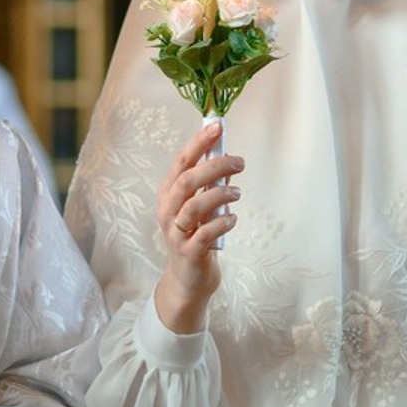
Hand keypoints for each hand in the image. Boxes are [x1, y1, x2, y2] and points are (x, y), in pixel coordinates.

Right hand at [153, 120, 243, 333]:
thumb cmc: (196, 237)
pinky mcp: (188, 253)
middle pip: (187, 181)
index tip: (218, 127)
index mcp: (168, 195)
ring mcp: (175, 233)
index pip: (181, 162)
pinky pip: (204, 234)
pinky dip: (222, 222)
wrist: (188, 280)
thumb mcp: (200, 208)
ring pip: (194, 206)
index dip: (199, 143)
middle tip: (239, 162)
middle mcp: (167, 211)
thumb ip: (209, 186)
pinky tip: (233, 218)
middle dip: (215, 166)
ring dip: (220, 194)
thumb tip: (227, 158)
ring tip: (237, 193)